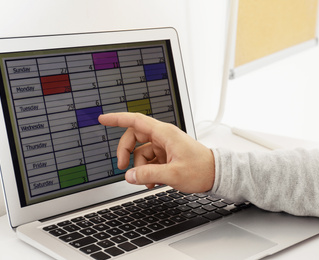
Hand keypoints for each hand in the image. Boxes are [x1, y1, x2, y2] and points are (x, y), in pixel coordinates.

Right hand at [98, 112, 214, 192]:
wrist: (215, 174)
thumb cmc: (201, 169)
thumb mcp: (173, 174)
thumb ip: (148, 174)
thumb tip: (129, 176)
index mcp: (164, 133)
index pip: (135, 120)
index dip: (117, 118)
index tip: (103, 119)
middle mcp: (163, 137)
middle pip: (134, 137)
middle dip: (126, 152)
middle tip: (123, 168)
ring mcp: (164, 146)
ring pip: (141, 152)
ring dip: (140, 167)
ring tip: (148, 181)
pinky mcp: (167, 155)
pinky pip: (150, 160)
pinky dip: (148, 171)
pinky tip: (153, 182)